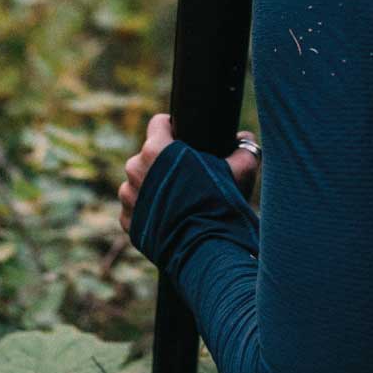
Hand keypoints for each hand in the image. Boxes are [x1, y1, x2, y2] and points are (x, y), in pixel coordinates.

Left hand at [118, 114, 260, 233]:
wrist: (207, 250)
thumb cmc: (221, 203)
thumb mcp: (240, 169)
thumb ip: (242, 148)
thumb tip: (245, 139)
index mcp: (157, 149)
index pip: (158, 123)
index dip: (172, 128)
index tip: (183, 137)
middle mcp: (135, 169)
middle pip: (148, 156)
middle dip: (164, 163)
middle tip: (186, 176)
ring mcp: (128, 196)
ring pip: (138, 183)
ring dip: (152, 188)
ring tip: (177, 201)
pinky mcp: (127, 221)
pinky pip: (135, 210)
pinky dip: (147, 212)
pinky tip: (168, 219)